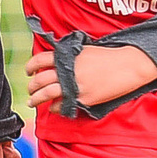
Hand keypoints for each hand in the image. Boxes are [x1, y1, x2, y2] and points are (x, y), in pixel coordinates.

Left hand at [26, 42, 156, 110]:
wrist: (128, 66)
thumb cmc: (108, 56)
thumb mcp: (84, 50)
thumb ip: (69, 56)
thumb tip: (55, 63)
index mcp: (67, 56)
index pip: (40, 60)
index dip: (30, 66)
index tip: (28, 72)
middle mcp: (68, 70)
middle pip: (40, 80)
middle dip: (32, 86)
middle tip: (30, 90)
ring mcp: (74, 85)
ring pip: (46, 94)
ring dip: (36, 99)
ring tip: (32, 102)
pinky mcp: (83, 98)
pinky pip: (61, 105)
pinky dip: (55, 107)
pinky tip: (54, 107)